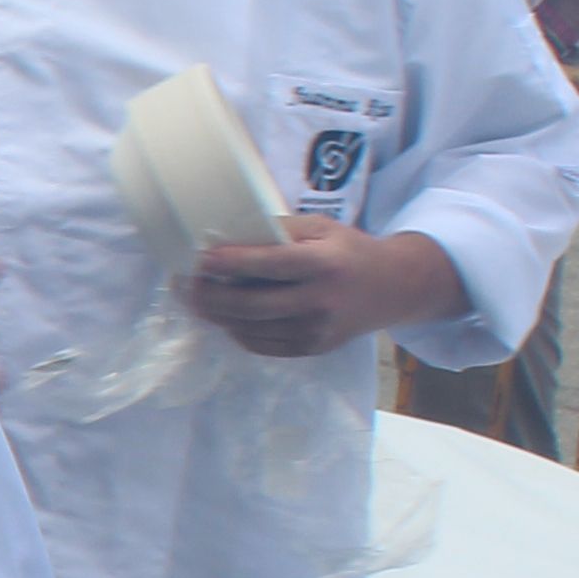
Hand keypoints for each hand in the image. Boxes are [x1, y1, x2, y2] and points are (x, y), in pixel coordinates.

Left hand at [184, 212, 460, 359]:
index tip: (201, 259)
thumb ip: (280, 231)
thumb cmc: (348, 251)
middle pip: (253, 305)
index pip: (271, 265)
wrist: (393, 288)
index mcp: (325, 264)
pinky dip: (238, 331)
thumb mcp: (322, 228)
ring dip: (218, 316)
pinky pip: (262, 345)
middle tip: (185, 286)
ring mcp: (317, 330)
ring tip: (197, 301)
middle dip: (211, 297)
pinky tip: (226, 317)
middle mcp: (322, 300)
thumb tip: (229, 236)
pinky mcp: (313, 348)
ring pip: (252, 329)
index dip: (232, 263)